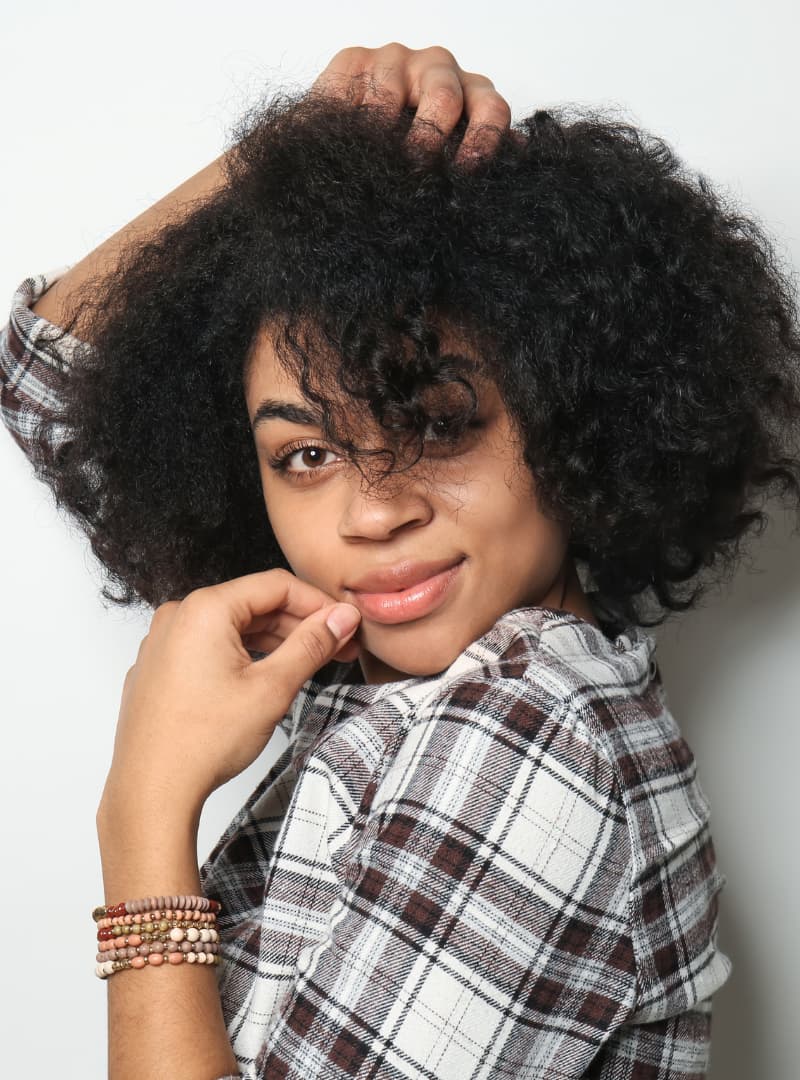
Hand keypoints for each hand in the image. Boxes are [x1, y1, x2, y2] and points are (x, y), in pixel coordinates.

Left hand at [98, 570, 361, 820]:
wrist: (151, 791)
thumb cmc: (203, 742)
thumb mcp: (272, 688)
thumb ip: (312, 645)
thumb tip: (342, 618)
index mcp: (205, 609)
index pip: (276, 585)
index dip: (318, 603)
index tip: (345, 624)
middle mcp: (178, 616)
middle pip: (253, 604)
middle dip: (299, 624)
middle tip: (337, 647)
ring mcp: (163, 642)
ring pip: (232, 627)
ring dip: (273, 641)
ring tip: (308, 663)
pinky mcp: (159, 668)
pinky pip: (208, 646)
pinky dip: (241, 655)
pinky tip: (265, 677)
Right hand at [311, 42, 511, 164]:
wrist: (351, 142)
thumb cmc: (409, 153)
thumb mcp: (448, 158)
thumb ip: (480, 156)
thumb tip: (519, 155)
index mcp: (472, 93)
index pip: (492, 109)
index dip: (483, 140)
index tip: (467, 171)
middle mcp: (438, 68)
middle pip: (444, 97)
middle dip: (430, 140)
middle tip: (416, 170)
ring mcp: (395, 60)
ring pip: (392, 98)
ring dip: (383, 139)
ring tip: (377, 166)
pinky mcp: (354, 60)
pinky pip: (354, 96)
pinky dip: (352, 127)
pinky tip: (350, 148)